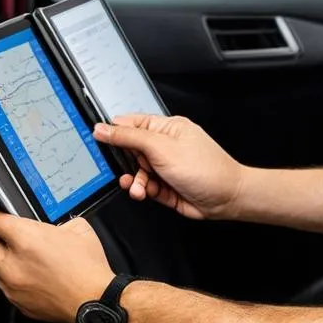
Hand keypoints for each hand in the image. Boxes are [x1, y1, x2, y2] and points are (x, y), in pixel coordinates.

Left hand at [0, 198, 113, 321]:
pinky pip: (6, 282)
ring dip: (1, 253)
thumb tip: (44, 221)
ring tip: (22, 251)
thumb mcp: (77, 228)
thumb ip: (53, 221)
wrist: (96, 301)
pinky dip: (14, 274)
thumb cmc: (89, 269)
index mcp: (26, 240)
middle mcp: (12, 264)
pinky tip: (34, 271)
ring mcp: (11, 286)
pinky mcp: (16, 301)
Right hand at [93, 114, 244, 219]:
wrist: (225, 198)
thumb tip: (103, 128)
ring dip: (133, 180)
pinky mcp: (165, 186)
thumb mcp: (161, 148)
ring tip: (138, 186)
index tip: (97, 139)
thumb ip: (129, 137)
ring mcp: (165, 167)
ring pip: (135, 171)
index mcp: (166, 128)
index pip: (131, 124)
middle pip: (130, 150)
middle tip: (122, 167)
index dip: (113, 131)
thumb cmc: (205, 168)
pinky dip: (141, 190)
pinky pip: (143, 186)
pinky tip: (144, 192)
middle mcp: (165, 146)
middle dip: (124, 161)